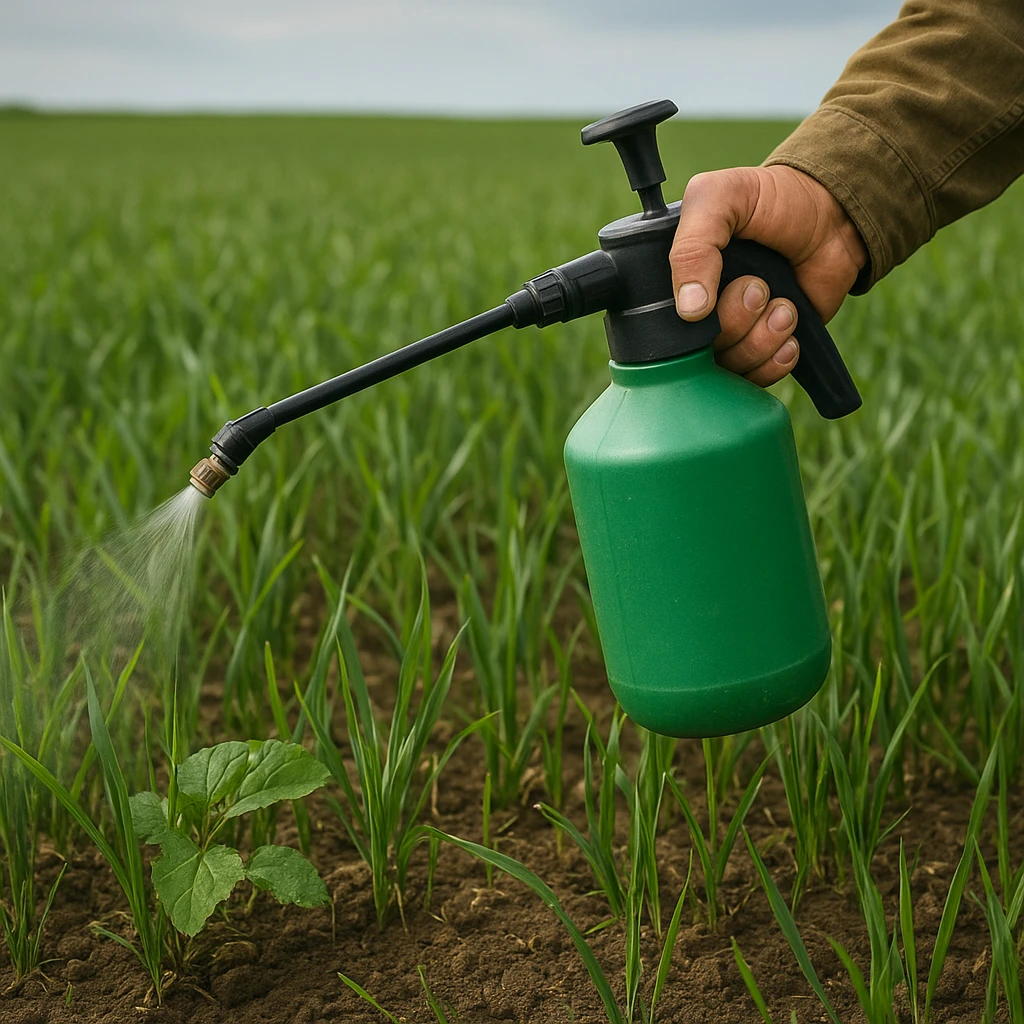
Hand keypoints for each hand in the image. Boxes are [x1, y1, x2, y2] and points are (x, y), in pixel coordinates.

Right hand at [669, 165, 867, 386]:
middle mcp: (701, 310)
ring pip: (731, 367)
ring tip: (783, 307)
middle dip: (735, 322)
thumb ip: (692, 245)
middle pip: (699, 354)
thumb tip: (689, 310)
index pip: (660, 325)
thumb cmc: (773, 200)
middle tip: (759, 288)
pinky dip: (776, 361)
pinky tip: (790, 336)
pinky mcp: (767, 348)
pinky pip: (759, 379)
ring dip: (761, 339)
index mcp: (680, 278)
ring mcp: (735, 332)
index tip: (710, 302)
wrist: (835, 213)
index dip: (684, 324)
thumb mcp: (720, 198)